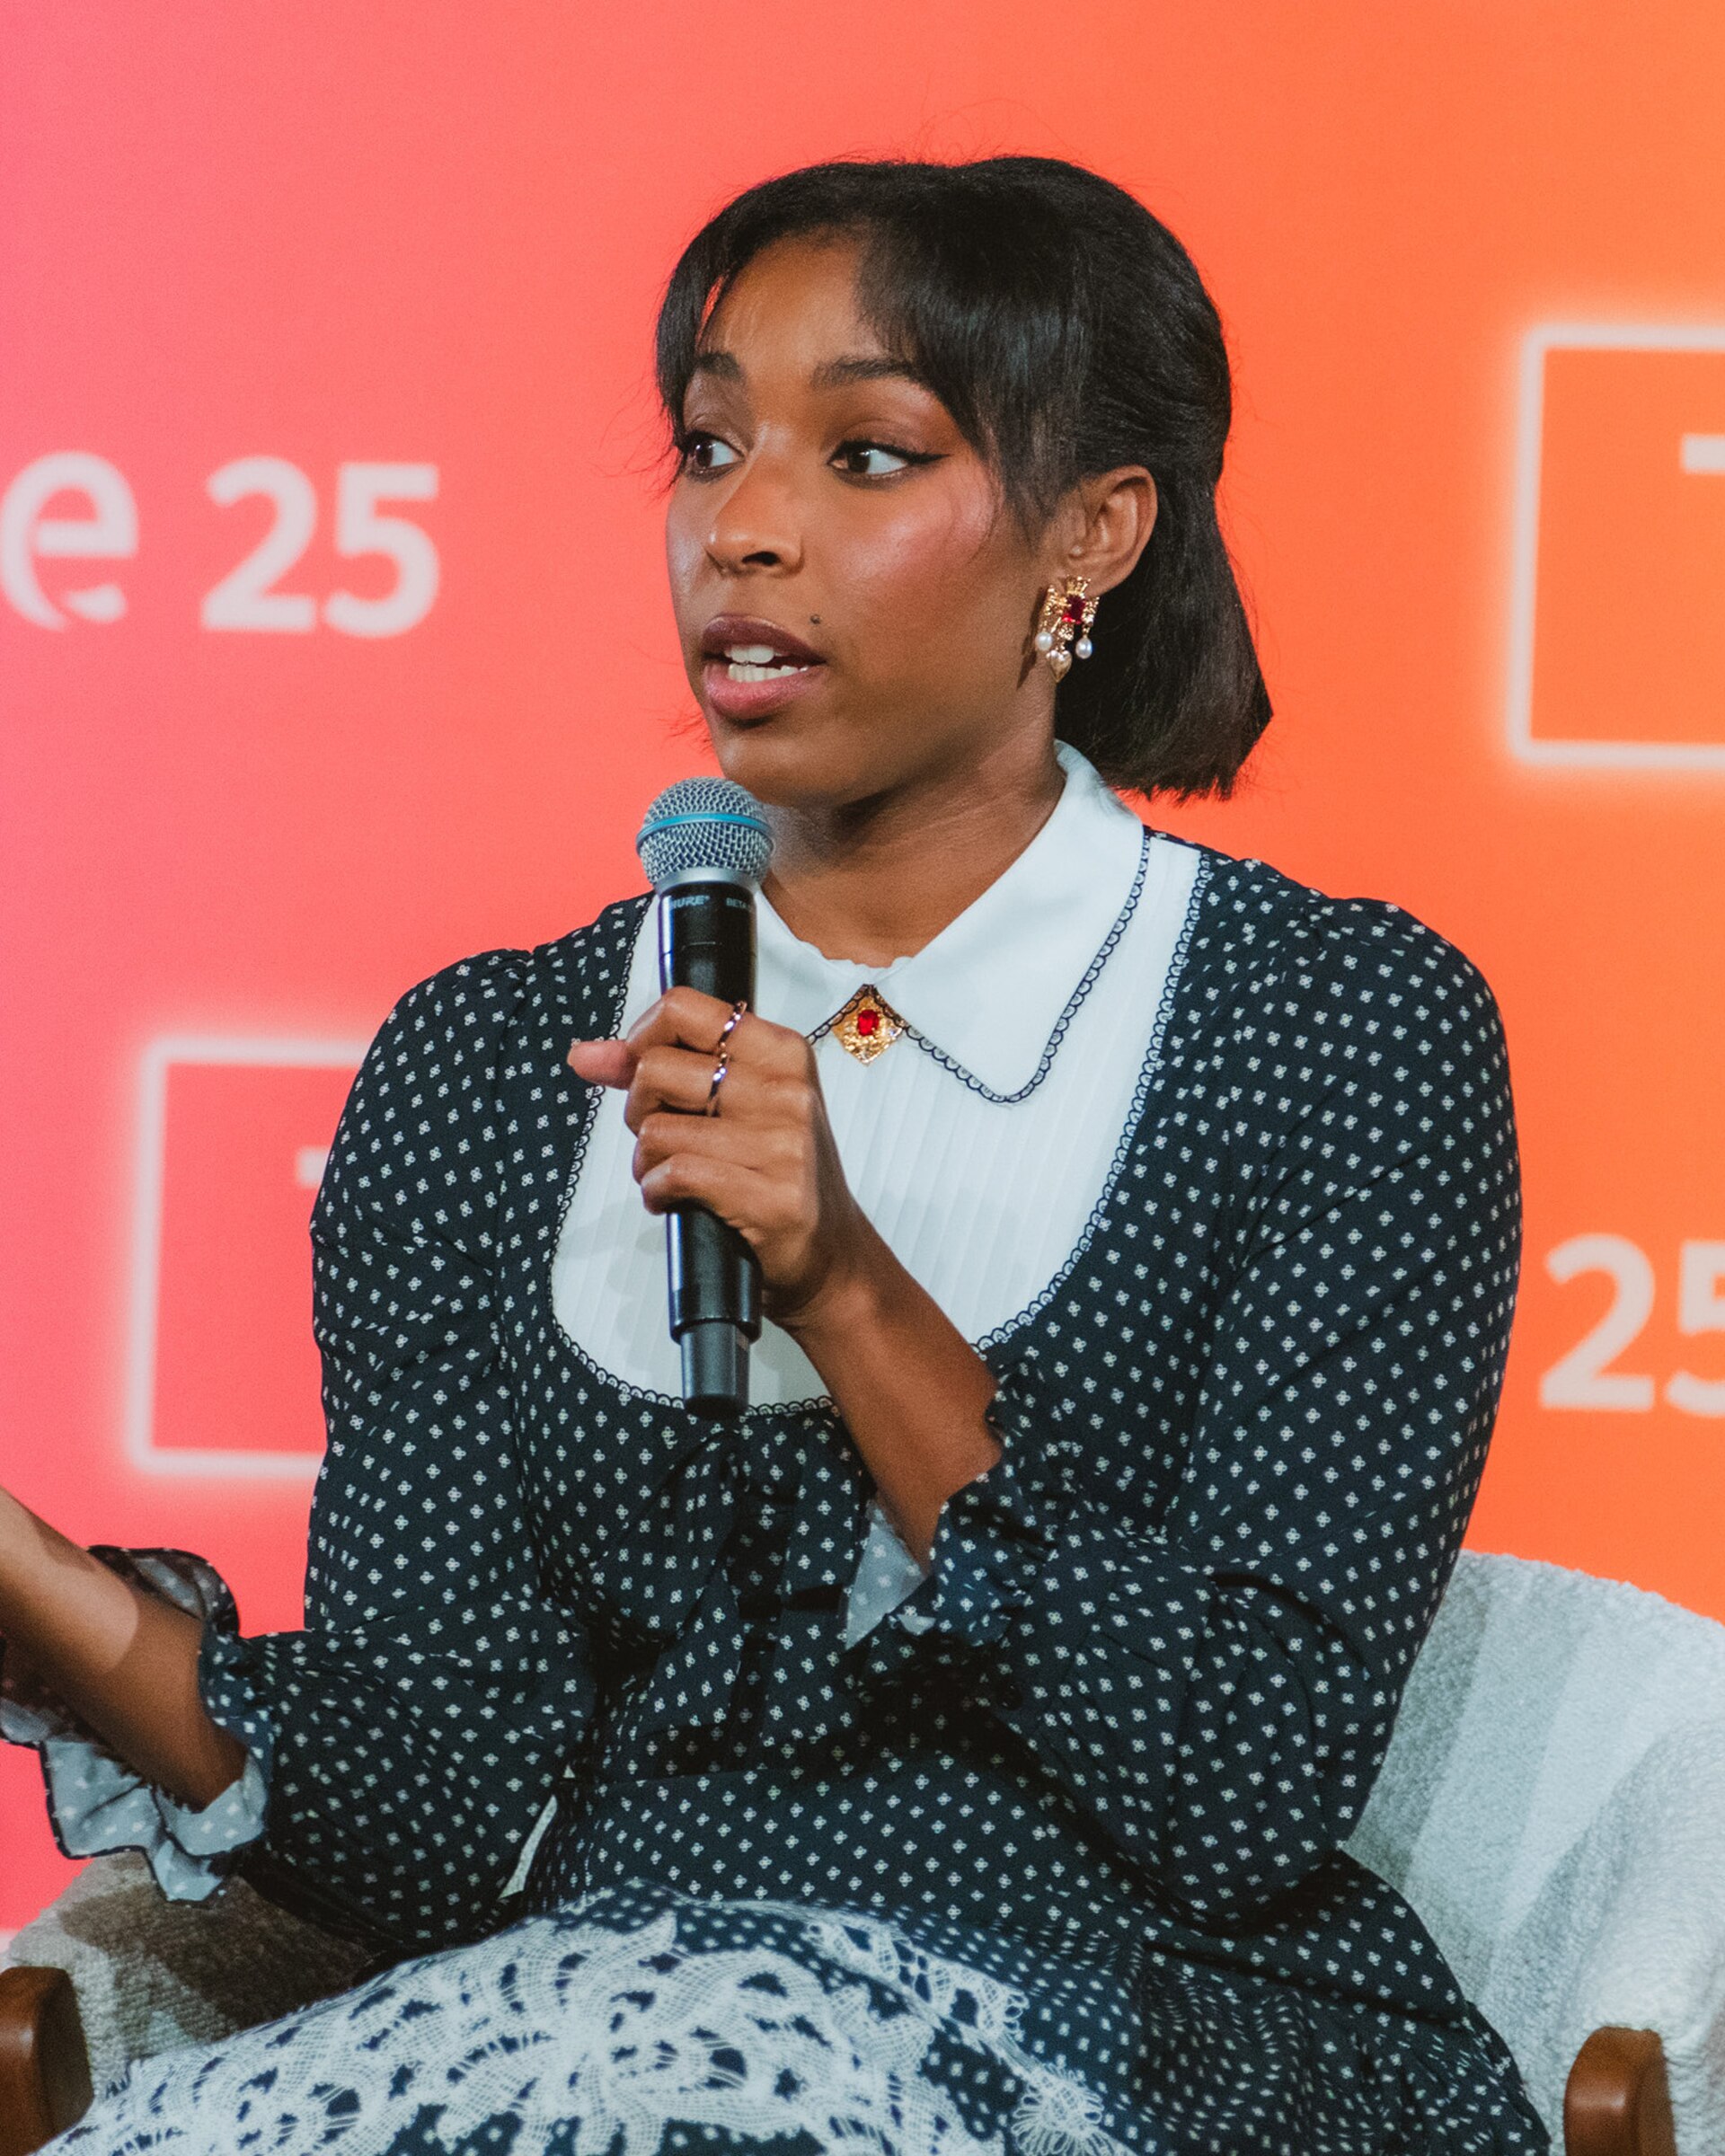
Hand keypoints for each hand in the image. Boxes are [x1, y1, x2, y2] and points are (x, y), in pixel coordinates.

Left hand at [568, 988, 874, 1334]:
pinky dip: (656, 1193)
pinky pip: (673, 1174)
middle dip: (638, 1110)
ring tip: (674, 1177)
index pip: (683, 1008)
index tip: (643, 1073)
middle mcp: (786, 1089)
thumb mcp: (735, 1106)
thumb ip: (661, 1071)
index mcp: (781, 1053)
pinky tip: (676, 1200)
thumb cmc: (775, 1174)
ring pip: (656, 1129)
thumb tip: (585, 1055)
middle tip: (664, 1137)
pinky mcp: (769, 1196)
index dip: (641, 1040)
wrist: (830, 1254)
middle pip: (655, 1069)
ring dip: (646, 1162)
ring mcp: (781, 1143)